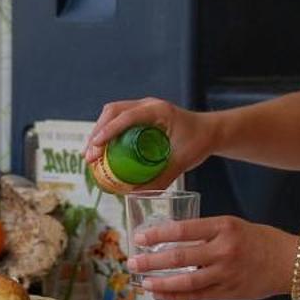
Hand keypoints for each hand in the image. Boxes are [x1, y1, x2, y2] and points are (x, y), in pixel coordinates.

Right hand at [85, 97, 215, 189]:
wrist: (210, 131)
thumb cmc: (199, 142)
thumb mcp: (182, 161)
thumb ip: (162, 178)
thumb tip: (136, 194)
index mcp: (158, 110)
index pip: (127, 117)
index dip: (108, 131)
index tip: (95, 148)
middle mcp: (147, 105)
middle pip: (112, 112)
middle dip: (97, 133)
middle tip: (89, 157)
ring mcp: (142, 107)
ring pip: (111, 114)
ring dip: (98, 132)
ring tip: (90, 156)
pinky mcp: (140, 115)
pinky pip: (117, 119)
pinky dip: (106, 133)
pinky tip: (101, 151)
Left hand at [127, 214, 296, 299]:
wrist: (291, 263)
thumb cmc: (259, 240)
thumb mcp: (233, 226)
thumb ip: (205, 233)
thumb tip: (171, 241)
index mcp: (224, 227)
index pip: (183, 229)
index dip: (157, 235)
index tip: (139, 237)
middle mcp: (224, 251)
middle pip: (179, 257)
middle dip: (151, 262)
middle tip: (132, 262)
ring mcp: (226, 274)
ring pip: (186, 281)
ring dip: (160, 283)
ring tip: (142, 282)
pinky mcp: (228, 292)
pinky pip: (196, 295)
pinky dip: (175, 295)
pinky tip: (160, 293)